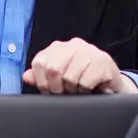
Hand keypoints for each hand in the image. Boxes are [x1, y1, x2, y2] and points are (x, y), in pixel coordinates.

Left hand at [22, 38, 137, 94]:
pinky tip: (90, 88)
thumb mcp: (58, 77)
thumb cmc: (81, 79)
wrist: (111, 83)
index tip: (48, 91)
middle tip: (64, 93)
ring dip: (73, 90)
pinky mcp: (103, 61)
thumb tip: (26, 76)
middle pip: (52, 69)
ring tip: (79, 89)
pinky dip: (85, 90)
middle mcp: (73, 45)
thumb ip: (40, 75)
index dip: (41, 81)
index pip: (39, 62)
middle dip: (56, 87)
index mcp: (58, 47)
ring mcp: (89, 51)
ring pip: (69, 77)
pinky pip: (85, 82)